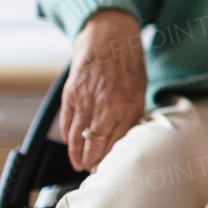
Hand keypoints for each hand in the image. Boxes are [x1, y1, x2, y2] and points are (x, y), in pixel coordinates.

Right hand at [61, 9, 147, 172]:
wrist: (110, 36)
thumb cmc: (129, 63)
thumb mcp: (140, 90)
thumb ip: (132, 115)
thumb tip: (125, 141)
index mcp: (129, 106)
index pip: (116, 144)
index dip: (109, 160)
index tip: (106, 169)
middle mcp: (107, 106)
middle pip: (95, 146)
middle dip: (92, 162)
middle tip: (91, 171)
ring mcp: (87, 101)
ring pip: (77, 139)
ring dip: (76, 155)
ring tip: (79, 164)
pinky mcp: (70, 95)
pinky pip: (67, 124)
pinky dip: (68, 137)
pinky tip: (71, 145)